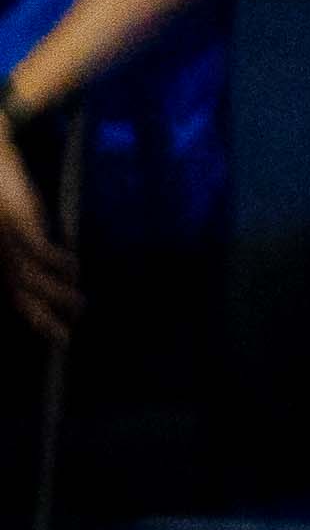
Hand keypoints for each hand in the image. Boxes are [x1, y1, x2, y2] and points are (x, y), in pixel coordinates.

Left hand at [0, 115, 64, 343]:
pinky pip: (43, 253)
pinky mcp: (19, 226)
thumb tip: (51, 264)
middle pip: (18, 296)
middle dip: (42, 320)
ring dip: (59, 297)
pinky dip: (61, 263)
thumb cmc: (1, 190)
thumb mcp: (13, 224)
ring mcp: (5, 243)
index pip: (12, 295)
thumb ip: (25, 242)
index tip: (57, 335)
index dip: (34, 318)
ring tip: (82, 306)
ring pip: (32, 281)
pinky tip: (74, 267)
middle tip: (66, 338)